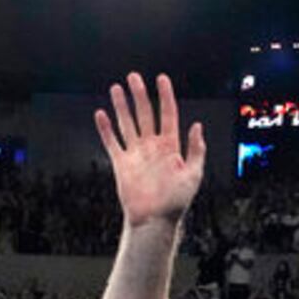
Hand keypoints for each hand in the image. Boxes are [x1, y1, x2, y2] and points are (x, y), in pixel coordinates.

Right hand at [93, 71, 206, 227]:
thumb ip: (196, 150)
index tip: (161, 79)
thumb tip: (197, 126)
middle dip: (139, 94)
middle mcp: (152, 146)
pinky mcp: (121, 164)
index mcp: (171, 146)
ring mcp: (136, 154)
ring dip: (122, 106)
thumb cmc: (176, 202)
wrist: (155, 221)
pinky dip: (106, 129)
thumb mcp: (194, 175)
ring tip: (117, 88)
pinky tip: (101, 114)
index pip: (168, 114)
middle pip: (145, 114)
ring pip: (127, 123)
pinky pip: (112, 142)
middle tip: (133, 77)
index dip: (165, 96)